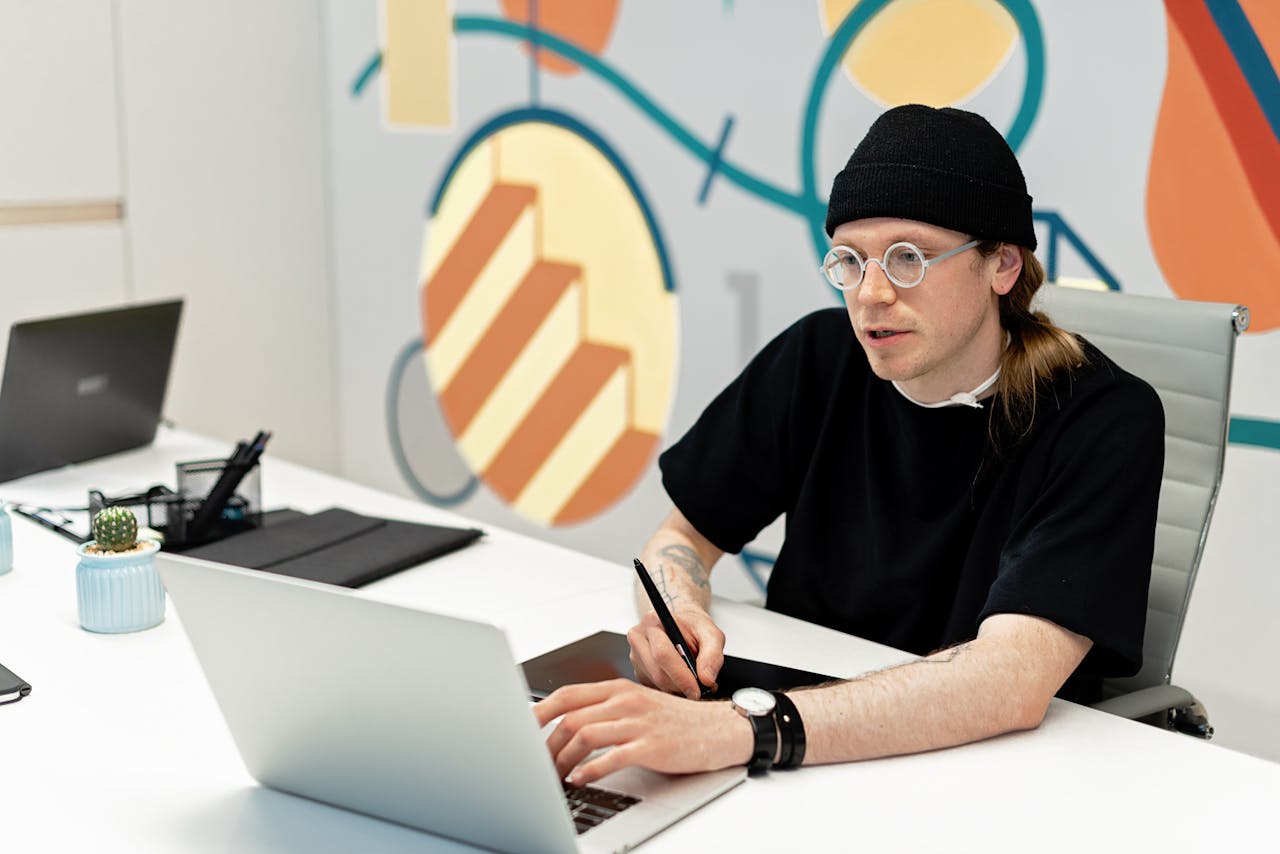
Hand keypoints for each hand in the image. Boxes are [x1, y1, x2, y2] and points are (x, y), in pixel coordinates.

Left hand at [534, 679, 750, 785]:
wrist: (717, 730)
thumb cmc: (675, 721)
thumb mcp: (637, 706)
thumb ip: (605, 710)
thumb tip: (567, 726)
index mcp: (618, 689)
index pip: (567, 694)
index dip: (539, 711)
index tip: (520, 727)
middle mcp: (625, 701)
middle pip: (571, 717)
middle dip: (546, 743)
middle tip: (536, 763)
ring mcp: (638, 722)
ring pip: (585, 736)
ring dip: (563, 759)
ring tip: (554, 776)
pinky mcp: (651, 746)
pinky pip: (611, 757)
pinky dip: (589, 770)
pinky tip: (580, 779)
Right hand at [627, 608, 724, 698]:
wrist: (684, 624)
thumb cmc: (694, 627)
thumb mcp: (711, 634)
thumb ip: (713, 655)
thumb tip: (706, 680)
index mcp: (654, 621)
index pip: (663, 654)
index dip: (681, 676)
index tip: (697, 690)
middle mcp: (639, 637)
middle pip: (658, 673)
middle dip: (682, 687)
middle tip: (700, 690)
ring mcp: (635, 655)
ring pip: (656, 684)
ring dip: (678, 690)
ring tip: (694, 682)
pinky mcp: (638, 670)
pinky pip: (654, 688)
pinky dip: (671, 690)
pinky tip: (681, 681)